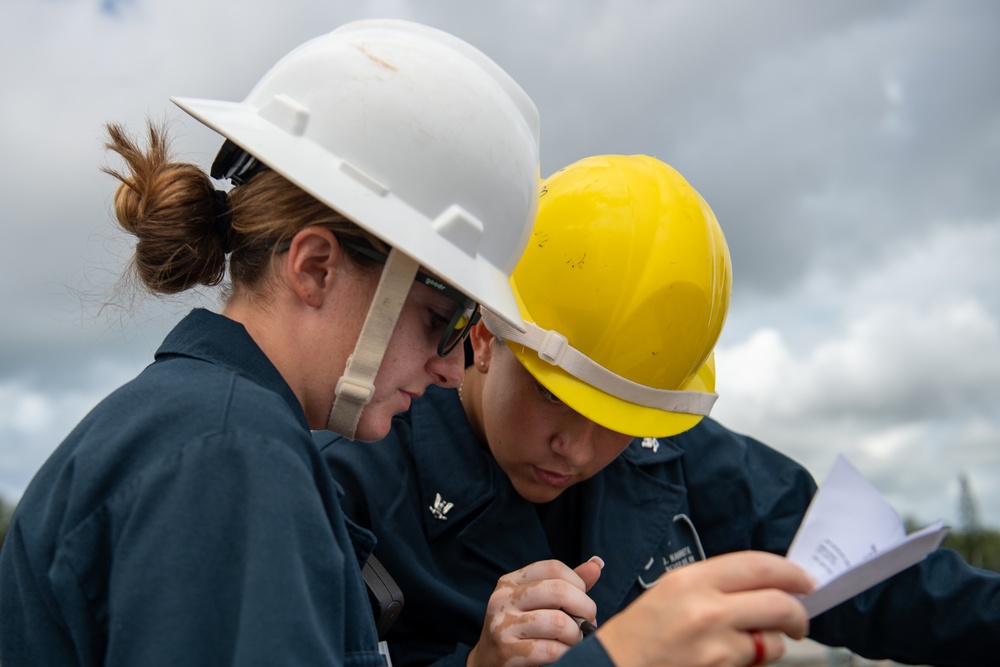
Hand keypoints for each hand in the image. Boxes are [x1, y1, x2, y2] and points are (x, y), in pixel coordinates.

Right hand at [466, 557, 603, 666]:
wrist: (487, 665)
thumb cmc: (520, 631)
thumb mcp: (537, 603)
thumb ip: (566, 585)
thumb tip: (597, 563)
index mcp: (510, 581)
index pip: (553, 567)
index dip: (578, 584)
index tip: (582, 602)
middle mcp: (502, 599)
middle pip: (559, 590)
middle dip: (585, 608)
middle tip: (588, 624)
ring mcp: (502, 625)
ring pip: (558, 622)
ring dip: (576, 635)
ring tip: (574, 641)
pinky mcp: (506, 652)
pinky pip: (551, 650)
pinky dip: (566, 653)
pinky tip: (564, 655)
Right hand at [594, 551, 814, 666]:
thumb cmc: (640, 634)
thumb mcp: (672, 592)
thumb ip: (716, 585)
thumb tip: (763, 586)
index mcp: (690, 579)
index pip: (756, 566)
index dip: (790, 572)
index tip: (804, 580)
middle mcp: (705, 608)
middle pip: (777, 603)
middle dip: (798, 613)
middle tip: (799, 618)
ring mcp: (714, 644)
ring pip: (772, 639)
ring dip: (773, 642)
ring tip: (751, 643)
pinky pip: (755, 662)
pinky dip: (754, 661)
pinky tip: (731, 658)